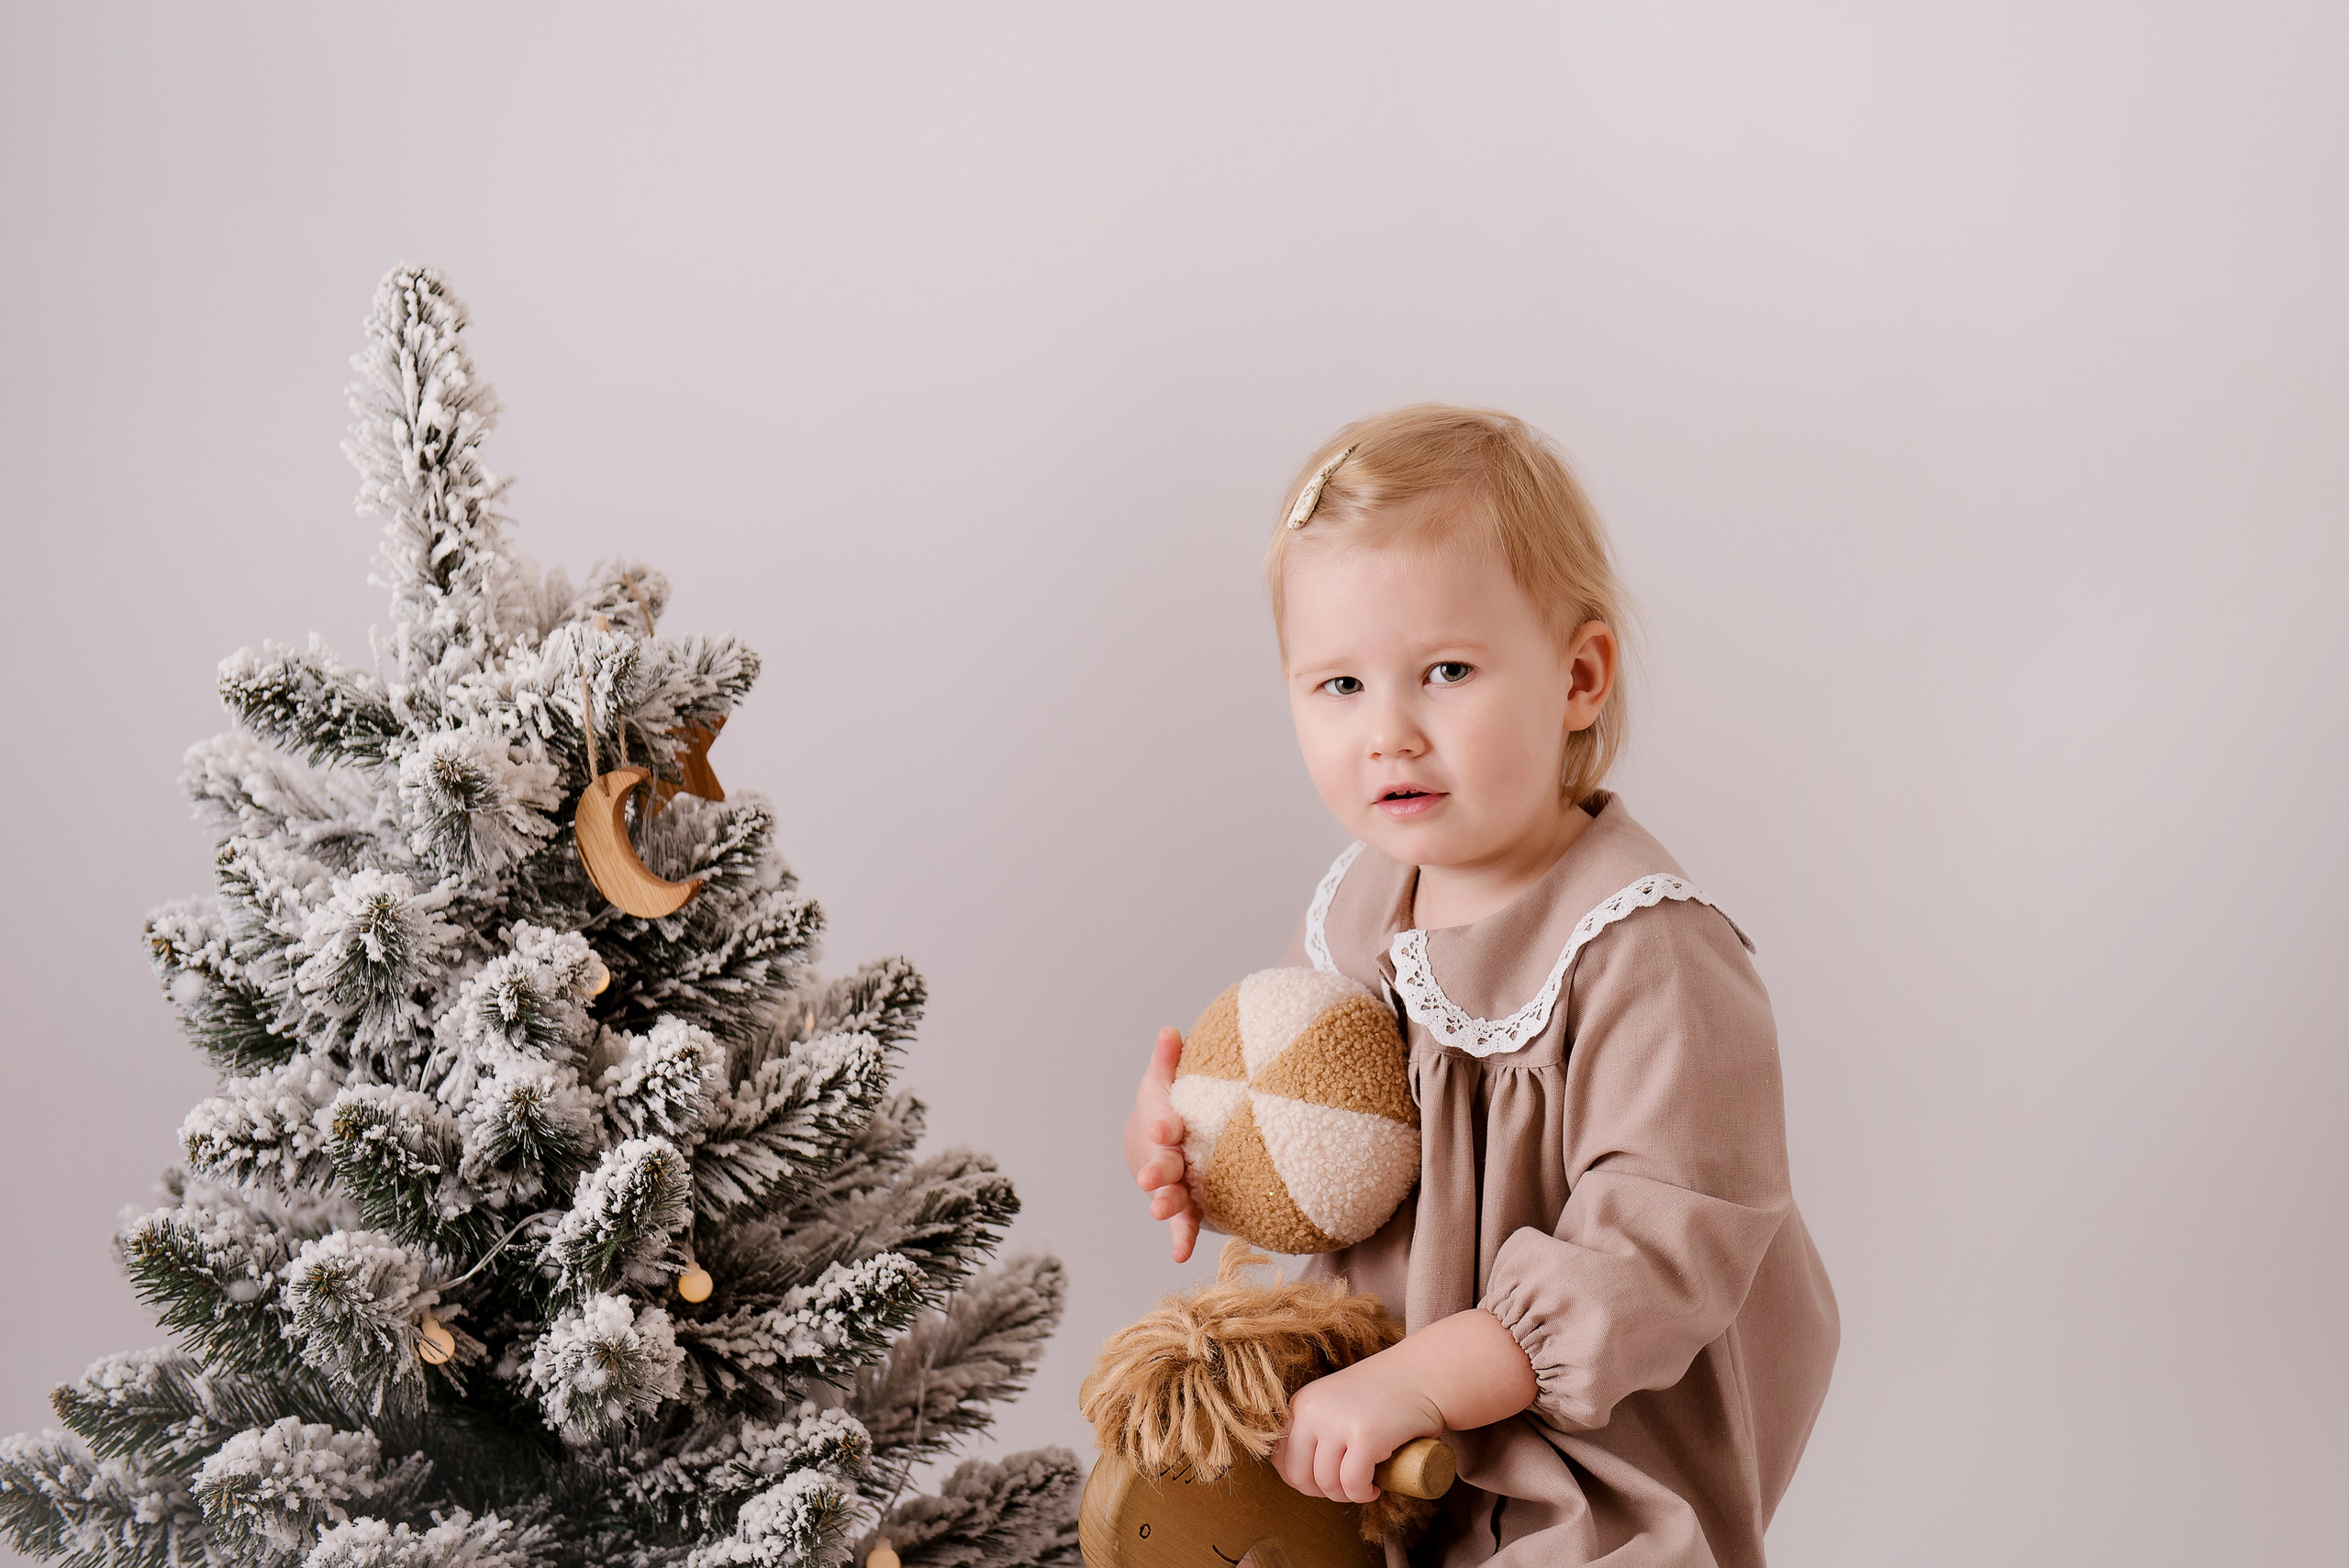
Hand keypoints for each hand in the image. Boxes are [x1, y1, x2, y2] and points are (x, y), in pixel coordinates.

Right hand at [1123, 1026, 1200, 1262]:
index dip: (1163, 1124)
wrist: (1161, 1146)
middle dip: (1155, 1170)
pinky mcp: (1188, 1207)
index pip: (1163, 1122)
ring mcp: (1175, 1185)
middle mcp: (1166, 1158)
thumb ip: (1168, 1061)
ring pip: (1169, 1196)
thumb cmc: (1169, 1108)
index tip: (1164, 1125)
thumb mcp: (1167, 1083)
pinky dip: (1181, 1238)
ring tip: (1160, 1211)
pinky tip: (1180, 1254)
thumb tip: (1170, 1030)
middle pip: (1161, 1164)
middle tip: (1148, 1178)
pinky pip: (1185, 1224)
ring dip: (1165, 1204)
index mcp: (1165, 1124)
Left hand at [1271, 1347, 1443, 1504]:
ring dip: (1346, 1495)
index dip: (1301, 1479)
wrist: (1422, 1374)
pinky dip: (1362, 1495)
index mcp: (1302, 1403)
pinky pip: (1353, 1484)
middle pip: (1299, 1475)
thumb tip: (1300, 1476)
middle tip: (1346, 1488)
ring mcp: (1338, 1422)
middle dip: (1322, 1492)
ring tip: (1364, 1486)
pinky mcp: (1365, 1436)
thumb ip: (1316, 1427)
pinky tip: (1374, 1488)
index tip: (1325, 1481)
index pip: (1281, 1458)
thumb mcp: (1335, 1404)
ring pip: (1327, 1483)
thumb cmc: (1383, 1395)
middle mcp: (1312, 1411)